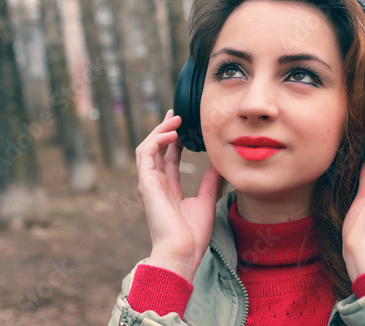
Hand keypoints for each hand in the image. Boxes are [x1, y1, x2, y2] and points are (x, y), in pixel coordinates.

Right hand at [135, 110, 221, 281]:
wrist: (183, 251)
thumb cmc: (192, 234)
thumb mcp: (205, 201)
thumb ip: (209, 182)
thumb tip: (218, 166)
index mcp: (168, 188)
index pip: (168, 157)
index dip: (175, 140)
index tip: (184, 126)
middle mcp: (156, 183)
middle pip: (156, 149)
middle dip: (165, 130)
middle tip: (177, 114)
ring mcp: (149, 183)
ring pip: (148, 148)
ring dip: (160, 131)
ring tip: (175, 119)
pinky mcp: (146, 183)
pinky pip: (146, 154)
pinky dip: (156, 141)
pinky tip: (172, 134)